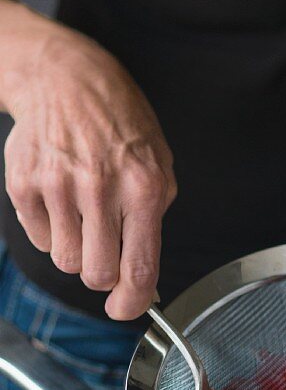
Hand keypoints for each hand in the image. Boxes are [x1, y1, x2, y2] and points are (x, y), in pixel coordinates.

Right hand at [2, 9, 175, 318]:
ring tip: (84, 218)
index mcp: (143, 189)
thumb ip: (153, 227)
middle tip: (106, 254)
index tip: (126, 309)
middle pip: (96, 275)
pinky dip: (51, 230)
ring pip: (65, 262)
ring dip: (76, 251)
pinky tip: (62, 199)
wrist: (66, 79)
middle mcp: (99, 189)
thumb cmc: (120, 127)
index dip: (132, 302)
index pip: (138, 268)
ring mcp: (57, 186)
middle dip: (103, 276)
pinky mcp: (23, 184)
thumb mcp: (158, 169)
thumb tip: (143, 284)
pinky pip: (39, 239)